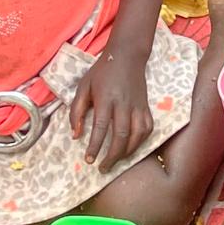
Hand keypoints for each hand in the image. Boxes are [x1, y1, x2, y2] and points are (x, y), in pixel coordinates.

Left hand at [70, 49, 153, 172]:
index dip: (95, 146)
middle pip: (121, 135)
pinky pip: (147, 128)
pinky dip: (140, 142)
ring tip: (116, 161)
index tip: (89, 160)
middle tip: (103, 168)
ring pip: (137, 135)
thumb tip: (76, 136)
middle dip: (112, 156)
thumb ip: (77, 111)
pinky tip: (131, 148)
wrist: (127, 56)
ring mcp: (138, 106)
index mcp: (106, 98)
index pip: (101, 127)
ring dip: (127, 152)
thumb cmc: (101, 72)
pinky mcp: (146, 106)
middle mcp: (124, 104)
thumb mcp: (83, 87)